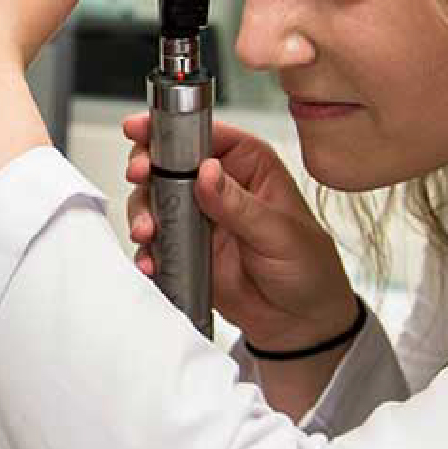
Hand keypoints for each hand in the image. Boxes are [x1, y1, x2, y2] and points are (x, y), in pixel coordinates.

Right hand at [123, 113, 356, 350]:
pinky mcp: (185, 248)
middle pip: (168, 160)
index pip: (204, 133)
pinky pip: (156, 242)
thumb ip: (239, 204)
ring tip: (149, 232)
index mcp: (249, 164)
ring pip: (154, 199)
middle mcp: (219, 184)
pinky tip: (152, 260)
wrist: (299, 321)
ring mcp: (198, 216)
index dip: (170, 127)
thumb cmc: (307, 267)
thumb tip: (207, 172)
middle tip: (140, 176)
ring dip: (143, 212)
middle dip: (146, 167)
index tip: (142, 129)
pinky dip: (147, 250)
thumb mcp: (279, 233)